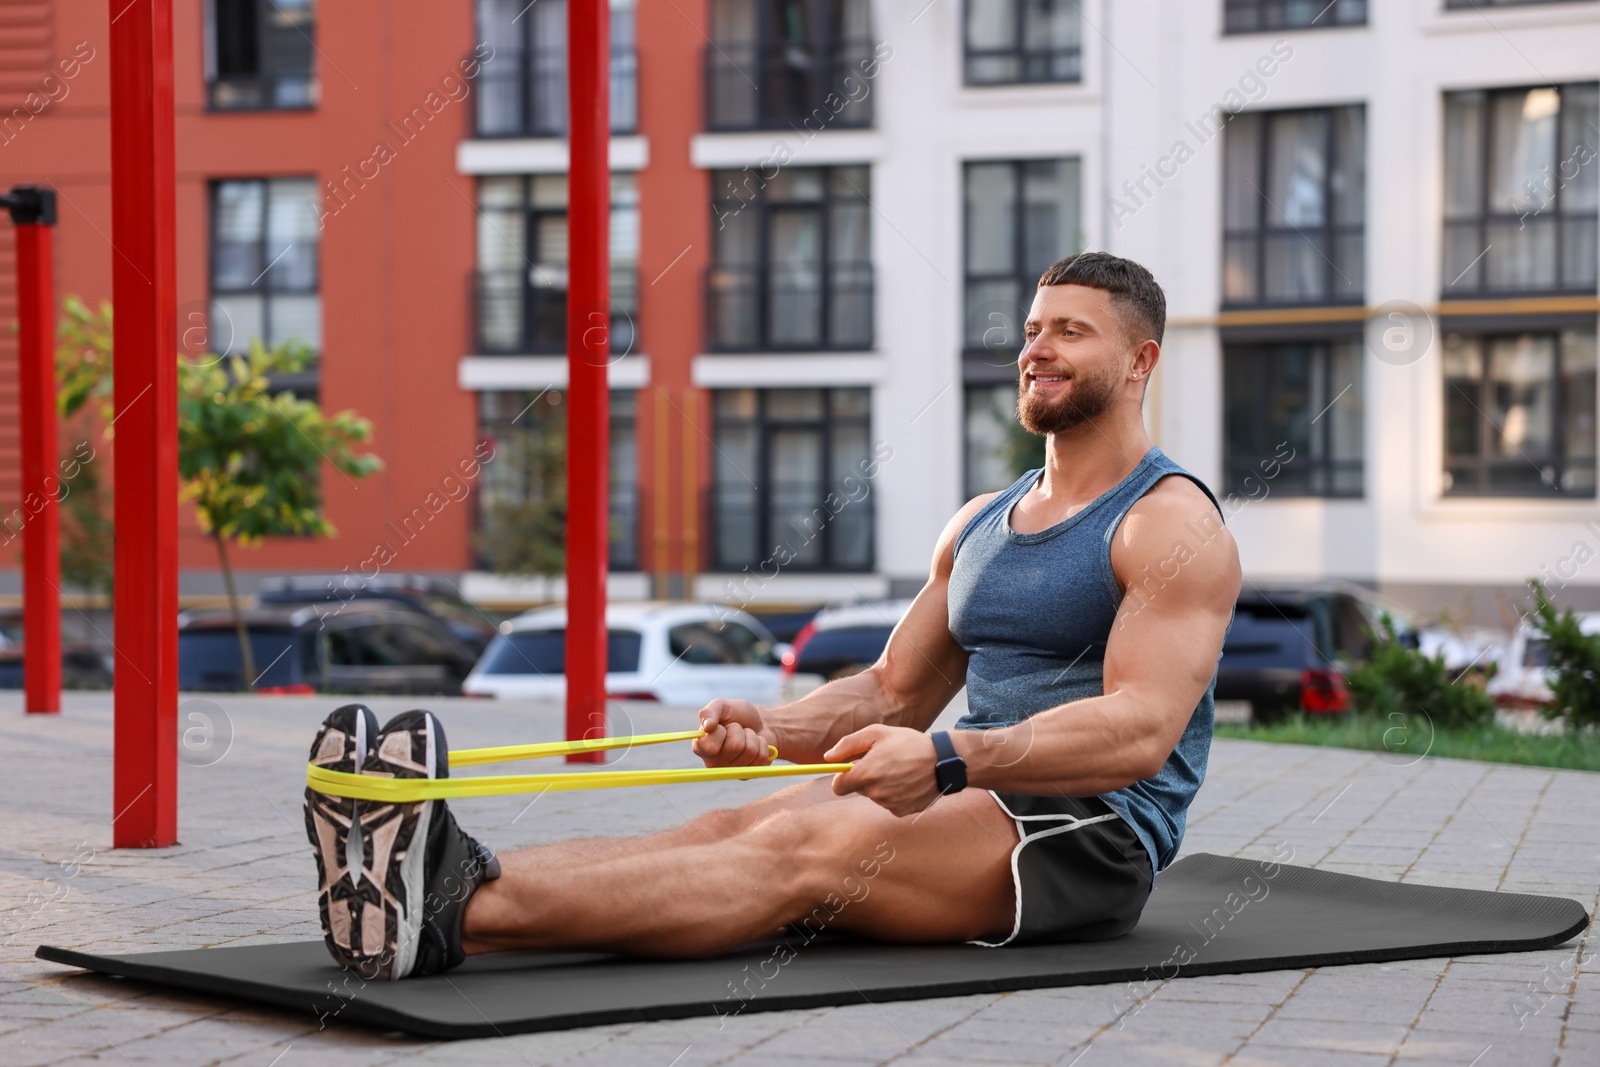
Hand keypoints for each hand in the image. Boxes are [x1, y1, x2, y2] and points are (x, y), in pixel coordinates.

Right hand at [693, 699, 776, 767]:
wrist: (758, 722)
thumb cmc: (736, 714)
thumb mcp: (721, 706)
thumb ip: (709, 712)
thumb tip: (707, 727)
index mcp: (701, 747)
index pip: (711, 747)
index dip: (721, 732)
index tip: (721, 726)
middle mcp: (713, 763)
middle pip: (736, 747)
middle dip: (741, 731)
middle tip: (738, 729)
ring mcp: (731, 771)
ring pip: (751, 751)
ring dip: (752, 737)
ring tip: (747, 736)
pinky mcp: (747, 774)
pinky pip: (761, 757)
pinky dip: (762, 745)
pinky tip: (756, 744)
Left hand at [824, 725, 941, 816]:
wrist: (943, 760)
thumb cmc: (909, 743)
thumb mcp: (877, 733)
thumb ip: (848, 745)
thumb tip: (828, 757)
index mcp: (865, 774)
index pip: (838, 787)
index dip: (842, 777)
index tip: (851, 768)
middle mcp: (875, 793)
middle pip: (858, 790)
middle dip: (865, 778)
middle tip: (883, 762)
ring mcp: (889, 805)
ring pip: (875, 796)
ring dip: (881, 785)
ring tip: (900, 769)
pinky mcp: (903, 811)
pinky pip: (890, 803)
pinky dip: (895, 794)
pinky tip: (908, 781)